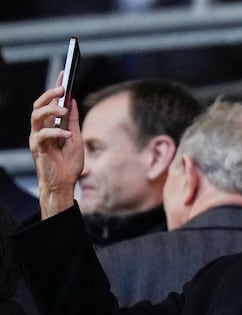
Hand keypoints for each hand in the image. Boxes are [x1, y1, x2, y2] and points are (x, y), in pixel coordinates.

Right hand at [29, 76, 83, 218]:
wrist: (64, 184)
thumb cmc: (69, 163)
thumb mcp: (76, 138)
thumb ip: (72, 120)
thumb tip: (72, 100)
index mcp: (50, 125)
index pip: (50, 102)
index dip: (56, 87)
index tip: (64, 73)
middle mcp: (41, 129)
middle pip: (39, 105)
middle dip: (49, 94)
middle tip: (62, 88)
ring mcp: (37, 137)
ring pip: (36, 115)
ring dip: (50, 109)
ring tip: (64, 109)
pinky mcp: (37, 148)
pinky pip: (43, 135)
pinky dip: (56, 132)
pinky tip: (68, 134)